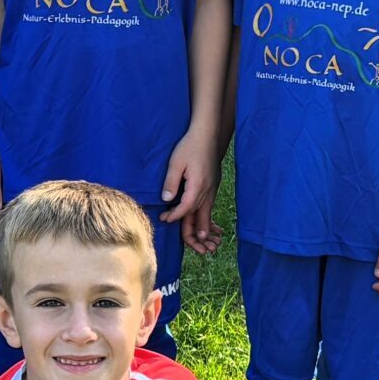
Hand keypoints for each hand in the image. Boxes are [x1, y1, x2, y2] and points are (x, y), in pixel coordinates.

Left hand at [159, 125, 219, 253]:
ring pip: (207, 211)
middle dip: (196, 231)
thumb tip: (166, 200)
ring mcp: (213, 187)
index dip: (175, 216)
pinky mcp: (213, 184)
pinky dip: (207, 215)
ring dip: (204, 226)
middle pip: (201, 215)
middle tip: (193, 245)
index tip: (165, 219)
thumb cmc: (189, 146)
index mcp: (198, 185)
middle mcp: (208, 189)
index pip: (186, 208)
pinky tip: (205, 219)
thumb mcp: (175, 163)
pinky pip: (209, 204)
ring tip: (204, 240)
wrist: (208, 134)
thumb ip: (170, 182)